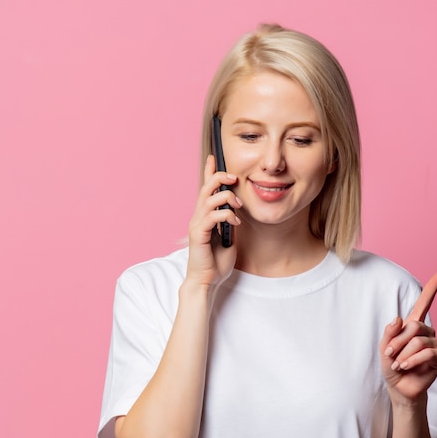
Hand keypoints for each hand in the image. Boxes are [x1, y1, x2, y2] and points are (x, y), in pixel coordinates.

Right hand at [186, 155, 241, 287]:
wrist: (207, 281)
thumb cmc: (216, 262)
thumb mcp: (229, 237)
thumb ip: (230, 223)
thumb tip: (237, 210)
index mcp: (205, 216)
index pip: (206, 189)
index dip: (209, 172)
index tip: (214, 157)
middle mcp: (198, 217)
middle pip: (205, 188)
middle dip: (219, 177)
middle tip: (234, 176)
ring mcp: (197, 225)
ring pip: (208, 199)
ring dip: (226, 197)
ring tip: (238, 204)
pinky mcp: (198, 234)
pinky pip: (212, 216)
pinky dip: (226, 215)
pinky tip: (236, 223)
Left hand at [380, 271, 436, 405]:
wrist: (399, 388)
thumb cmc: (392, 367)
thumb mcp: (384, 349)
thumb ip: (389, 333)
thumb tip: (398, 319)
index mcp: (412, 325)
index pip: (424, 303)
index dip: (433, 287)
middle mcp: (426, 332)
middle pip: (415, 326)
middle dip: (398, 341)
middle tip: (390, 355)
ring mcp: (435, 344)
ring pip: (420, 341)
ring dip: (404, 354)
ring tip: (399, 364)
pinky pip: (429, 353)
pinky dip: (414, 360)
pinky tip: (407, 367)